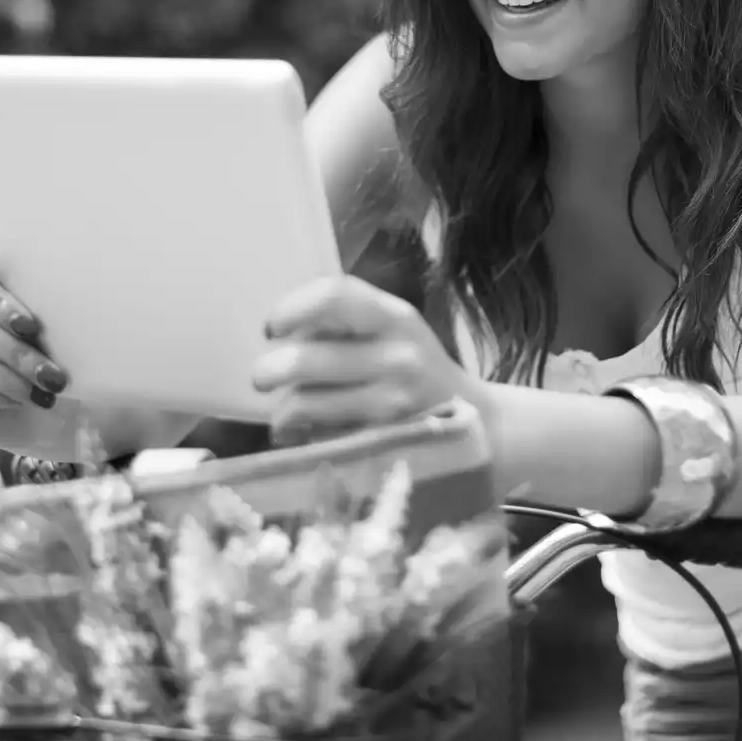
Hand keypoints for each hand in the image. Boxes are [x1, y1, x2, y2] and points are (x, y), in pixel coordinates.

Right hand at [0, 256, 203, 459]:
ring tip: (42, 393)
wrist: (76, 415)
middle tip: (55, 377)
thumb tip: (133, 247)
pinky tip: (16, 402)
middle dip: (12, 352)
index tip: (36, 326)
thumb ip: (96, 284)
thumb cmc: (86, 359)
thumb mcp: (94, 321)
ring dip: (5, 377)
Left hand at [251, 274, 472, 445]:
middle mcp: (398, 358)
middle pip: (306, 357)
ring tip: (283, 416)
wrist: (480, 427)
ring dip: (282, 412)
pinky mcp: (383, 445)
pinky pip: (319, 438)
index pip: (332, 295)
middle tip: (261, 378)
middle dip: (269, 369)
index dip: (290, 308)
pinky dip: (302, 439)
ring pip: (305, 403)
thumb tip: (279, 329)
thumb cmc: (417, 372)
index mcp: (395, 317)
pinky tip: (303, 437)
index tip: (272, 328)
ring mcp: (392, 406)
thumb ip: (346, 322)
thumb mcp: (395, 332)